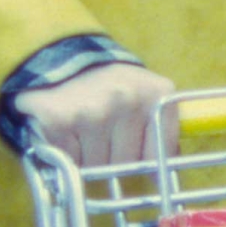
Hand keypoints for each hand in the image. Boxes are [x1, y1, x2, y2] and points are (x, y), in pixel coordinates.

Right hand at [13, 62, 177, 167]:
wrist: (62, 57)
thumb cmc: (110, 85)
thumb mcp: (146, 95)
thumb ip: (161, 128)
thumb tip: (165, 169)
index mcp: (155, 94)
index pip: (159, 154)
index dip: (146, 163)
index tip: (139, 162)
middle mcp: (126, 99)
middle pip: (126, 164)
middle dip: (114, 159)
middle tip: (104, 135)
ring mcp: (92, 111)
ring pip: (96, 166)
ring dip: (88, 158)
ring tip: (85, 130)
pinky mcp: (60, 121)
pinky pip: (69, 161)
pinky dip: (67, 155)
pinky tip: (67, 131)